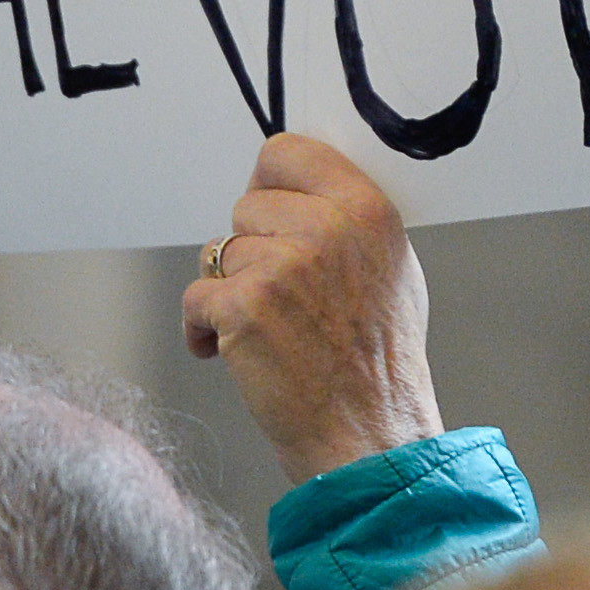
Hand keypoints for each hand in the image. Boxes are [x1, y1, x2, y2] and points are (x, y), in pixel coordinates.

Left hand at [185, 133, 443, 481]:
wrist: (369, 437)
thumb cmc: (379, 362)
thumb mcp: (393, 269)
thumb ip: (348, 221)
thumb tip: (297, 191)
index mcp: (368, 209)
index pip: (287, 152)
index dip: (268, 184)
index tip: (269, 214)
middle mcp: (328, 228)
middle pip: (247, 204)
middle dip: (252, 249)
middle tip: (282, 297)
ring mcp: (283, 266)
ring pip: (219, 252)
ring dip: (229, 291)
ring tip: (268, 332)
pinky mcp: (244, 307)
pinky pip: (196, 296)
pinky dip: (203, 330)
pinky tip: (230, 353)